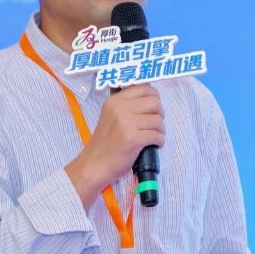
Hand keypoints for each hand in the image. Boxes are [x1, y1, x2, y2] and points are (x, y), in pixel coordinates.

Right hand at [65, 84, 163, 207]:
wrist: (93, 165)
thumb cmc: (104, 143)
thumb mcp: (110, 116)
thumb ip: (126, 106)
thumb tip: (150, 97)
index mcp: (115, 101)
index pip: (145, 88)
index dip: (155, 98)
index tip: (153, 109)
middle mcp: (120, 108)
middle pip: (155, 102)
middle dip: (160, 114)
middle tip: (154, 124)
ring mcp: (126, 123)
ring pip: (158, 120)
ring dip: (160, 130)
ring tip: (153, 136)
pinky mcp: (133, 139)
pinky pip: (157, 135)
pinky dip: (159, 141)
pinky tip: (154, 145)